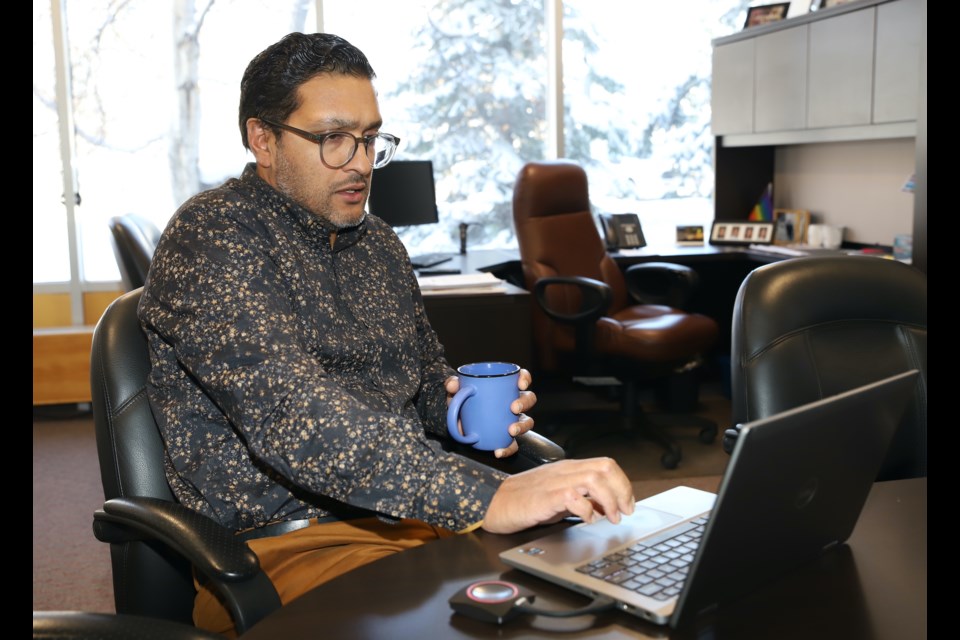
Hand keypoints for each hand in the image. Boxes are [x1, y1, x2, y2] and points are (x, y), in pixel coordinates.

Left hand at [444, 368, 536, 458]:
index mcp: (505, 386)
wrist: (455, 420)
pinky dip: (507, 449)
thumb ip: (453, 385)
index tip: (520, 384)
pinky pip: (512, 445)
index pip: (522, 378)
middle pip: (529, 399)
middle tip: (514, 408)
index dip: (525, 379)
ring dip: (522, 426)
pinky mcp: (504, 438)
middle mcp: (512, 402)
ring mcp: (511, 420)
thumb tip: (453, 385)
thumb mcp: (456, 390)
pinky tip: (498, 451)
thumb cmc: (461, 399)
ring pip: (526, 422)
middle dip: (524, 403)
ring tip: (511, 430)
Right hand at [481, 457, 634, 533]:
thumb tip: (606, 508)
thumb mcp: (560, 497)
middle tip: (625, 512)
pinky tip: (588, 520)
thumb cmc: (525, 501)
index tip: (628, 504)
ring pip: (595, 478)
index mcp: (570, 469)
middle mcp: (566, 471)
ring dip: (609, 500)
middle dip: (622, 490)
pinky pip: (574, 497)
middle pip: (606, 468)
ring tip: (611, 518)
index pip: (606, 465)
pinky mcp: (546, 496)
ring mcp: (556, 482)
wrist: (495, 502)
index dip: (623, 484)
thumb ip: (583, 498)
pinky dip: (587, 510)